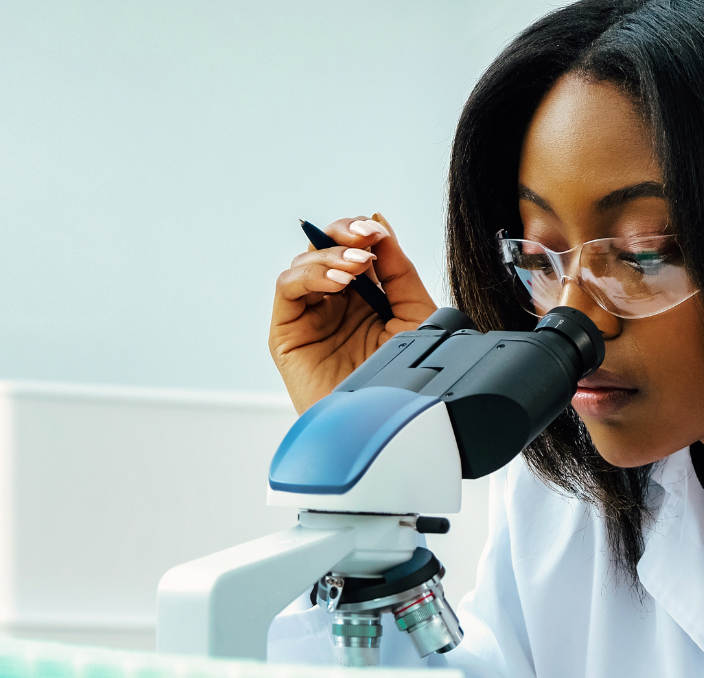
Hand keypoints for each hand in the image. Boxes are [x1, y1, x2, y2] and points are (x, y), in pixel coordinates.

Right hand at [268, 213, 439, 412]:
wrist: (388, 424)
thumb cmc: (404, 383)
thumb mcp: (416, 316)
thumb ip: (399, 270)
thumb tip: (380, 226)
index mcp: (366, 300)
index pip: (354, 251)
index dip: (362, 234)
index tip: (377, 231)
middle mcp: (335, 306)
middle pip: (325, 250)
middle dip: (342, 235)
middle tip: (364, 237)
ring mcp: (310, 318)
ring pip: (304, 265)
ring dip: (329, 257)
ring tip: (357, 268)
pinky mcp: (287, 334)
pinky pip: (287, 289)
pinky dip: (309, 276)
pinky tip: (338, 283)